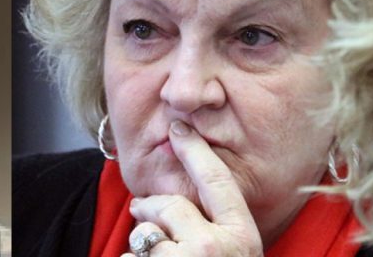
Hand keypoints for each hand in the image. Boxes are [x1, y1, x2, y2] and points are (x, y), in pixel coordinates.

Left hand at [122, 121, 262, 256]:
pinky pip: (129, 256)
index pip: (217, 180)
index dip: (195, 149)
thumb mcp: (239, 253)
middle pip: (170, 205)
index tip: (178, 129)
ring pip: (146, 233)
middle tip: (139, 207)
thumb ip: (224, 225)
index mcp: (242, 237)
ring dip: (141, 241)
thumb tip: (195, 191)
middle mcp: (214, 246)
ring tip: (149, 254)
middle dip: (150, 205)